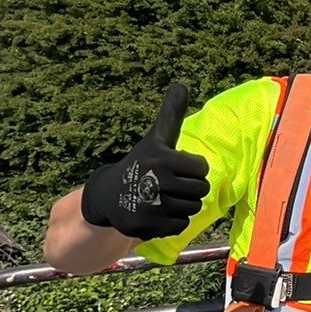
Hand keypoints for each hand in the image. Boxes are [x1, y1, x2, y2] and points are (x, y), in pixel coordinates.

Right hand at [81, 85, 210, 240]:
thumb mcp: (156, 138)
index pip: (202, 169)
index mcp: (163, 159)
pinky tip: (157, 213)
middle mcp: (157, 182)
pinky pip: (180, 226)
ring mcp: (151, 206)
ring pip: (192, 209)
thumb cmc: (141, 163)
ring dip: (182, 205)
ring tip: (163, 197)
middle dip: (189, 188)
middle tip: (168, 184)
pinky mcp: (146, 227)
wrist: (108, 195)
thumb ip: (171, 114)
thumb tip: (180, 84)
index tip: (173, 167)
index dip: (191, 168)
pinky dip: (172, 222)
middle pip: (201, 190)